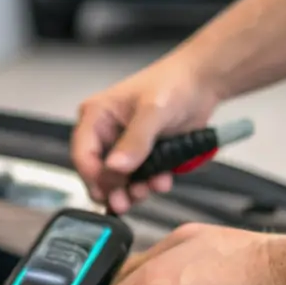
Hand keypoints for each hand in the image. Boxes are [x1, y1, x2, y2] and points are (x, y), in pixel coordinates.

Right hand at [71, 51, 219, 213]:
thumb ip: (135, 140)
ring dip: (133, 190)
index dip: (94, 177)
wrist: (202, 83)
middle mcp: (104, 132)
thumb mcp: (154, 110)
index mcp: (96, 115)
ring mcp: (123, 146)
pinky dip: (149, 184)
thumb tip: (115, 167)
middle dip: (113, 189)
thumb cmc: (175, 84)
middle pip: (97, 172)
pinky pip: (138, 179)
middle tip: (126, 201)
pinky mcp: (141, 156)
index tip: (111, 190)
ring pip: (117, 180)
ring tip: (150, 188)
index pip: (83, 154)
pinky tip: (162, 180)